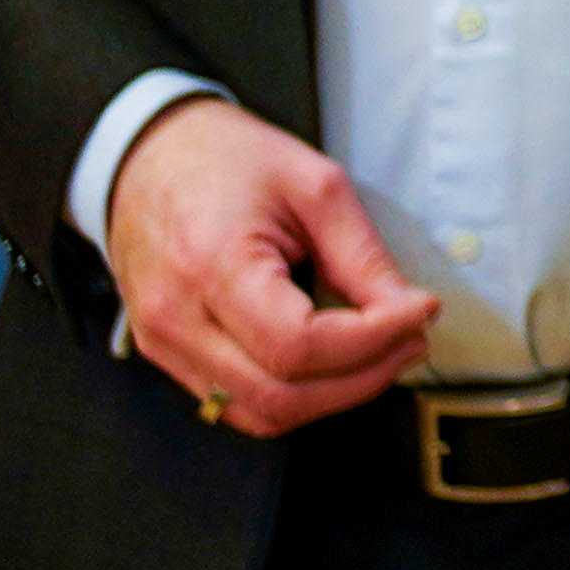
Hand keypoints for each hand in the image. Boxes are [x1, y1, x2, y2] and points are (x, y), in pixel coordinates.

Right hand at [104, 96, 440, 435]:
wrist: (148, 157)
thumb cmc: (227, 159)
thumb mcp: (315, 186)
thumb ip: (363, 257)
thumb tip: (408, 310)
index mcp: (211, 266)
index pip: (297, 345)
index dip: (373, 339)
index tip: (422, 311)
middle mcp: (176, 319)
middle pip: (281, 394)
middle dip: (363, 376)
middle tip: (412, 339)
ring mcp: (163, 344)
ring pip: (261, 413)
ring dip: (334, 396)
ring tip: (382, 352)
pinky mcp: (165, 354)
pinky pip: (236, 404)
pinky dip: (294, 395)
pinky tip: (332, 363)